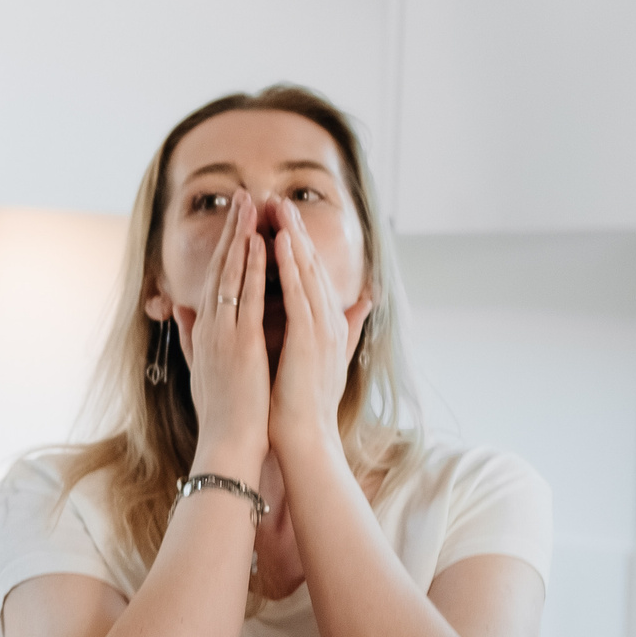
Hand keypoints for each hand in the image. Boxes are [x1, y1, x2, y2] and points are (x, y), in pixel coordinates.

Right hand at [175, 188, 271, 481]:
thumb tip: (180, 309)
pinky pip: (248, 297)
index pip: (215, 281)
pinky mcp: (241, 343)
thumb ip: (191, 336)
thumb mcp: (200, 368)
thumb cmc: (222, 414)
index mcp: (205, 332)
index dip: (224, 248)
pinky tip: (259, 243)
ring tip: (250, 205)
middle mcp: (210, 327)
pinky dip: (253, 268)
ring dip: (240, 237)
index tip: (234, 221)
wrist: (227, 445)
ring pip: (231, 275)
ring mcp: (224, 333)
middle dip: (231, 230)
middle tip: (241, 196)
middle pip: (220, 268)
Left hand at [265, 196, 371, 465]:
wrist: (303, 437)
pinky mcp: (310, 338)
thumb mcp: (315, 359)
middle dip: (294, 231)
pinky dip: (292, 267)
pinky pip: (300, 293)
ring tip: (279, 207)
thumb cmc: (297, 404)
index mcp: (322, 324)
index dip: (296, 245)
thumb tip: (357, 303)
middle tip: (278, 199)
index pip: (308, 275)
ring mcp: (321, 328)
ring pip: (307, 272)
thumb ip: (330, 330)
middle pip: (310, 265)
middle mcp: (326, 321)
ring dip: (293, 237)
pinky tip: (282, 242)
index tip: (278, 219)